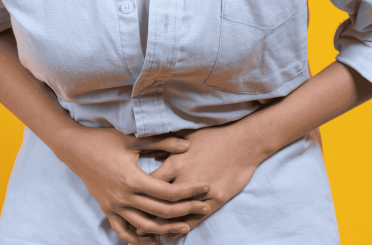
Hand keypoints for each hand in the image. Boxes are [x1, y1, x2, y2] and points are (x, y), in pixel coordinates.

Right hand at [50, 125, 212, 244]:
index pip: (167, 192)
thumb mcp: (133, 140)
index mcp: (132, 179)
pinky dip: (138, 240)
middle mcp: (123, 197)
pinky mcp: (107, 210)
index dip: (189, 191)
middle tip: (205, 208)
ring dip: (166, 230)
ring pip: (145, 227)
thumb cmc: (105, 141)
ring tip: (185, 228)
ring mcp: (114, 206)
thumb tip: (188, 145)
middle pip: (161, 212)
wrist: (75, 149)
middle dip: (186, 211)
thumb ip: (162, 143)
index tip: (205, 188)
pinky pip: (124, 231)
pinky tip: (153, 242)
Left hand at [140, 122, 266, 235]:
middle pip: (159, 201)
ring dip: (161, 226)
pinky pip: (197, 218)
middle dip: (144, 214)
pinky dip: (183, 228)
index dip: (137, 194)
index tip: (127, 201)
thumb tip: (148, 151)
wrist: (244, 141)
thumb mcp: (186, 138)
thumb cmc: (214, 136)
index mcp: (175, 162)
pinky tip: (173, 235)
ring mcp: (202, 191)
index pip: (149, 182)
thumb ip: (166, 147)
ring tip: (147, 235)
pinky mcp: (217, 198)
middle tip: (132, 225)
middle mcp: (185, 179)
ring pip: (177, 214)